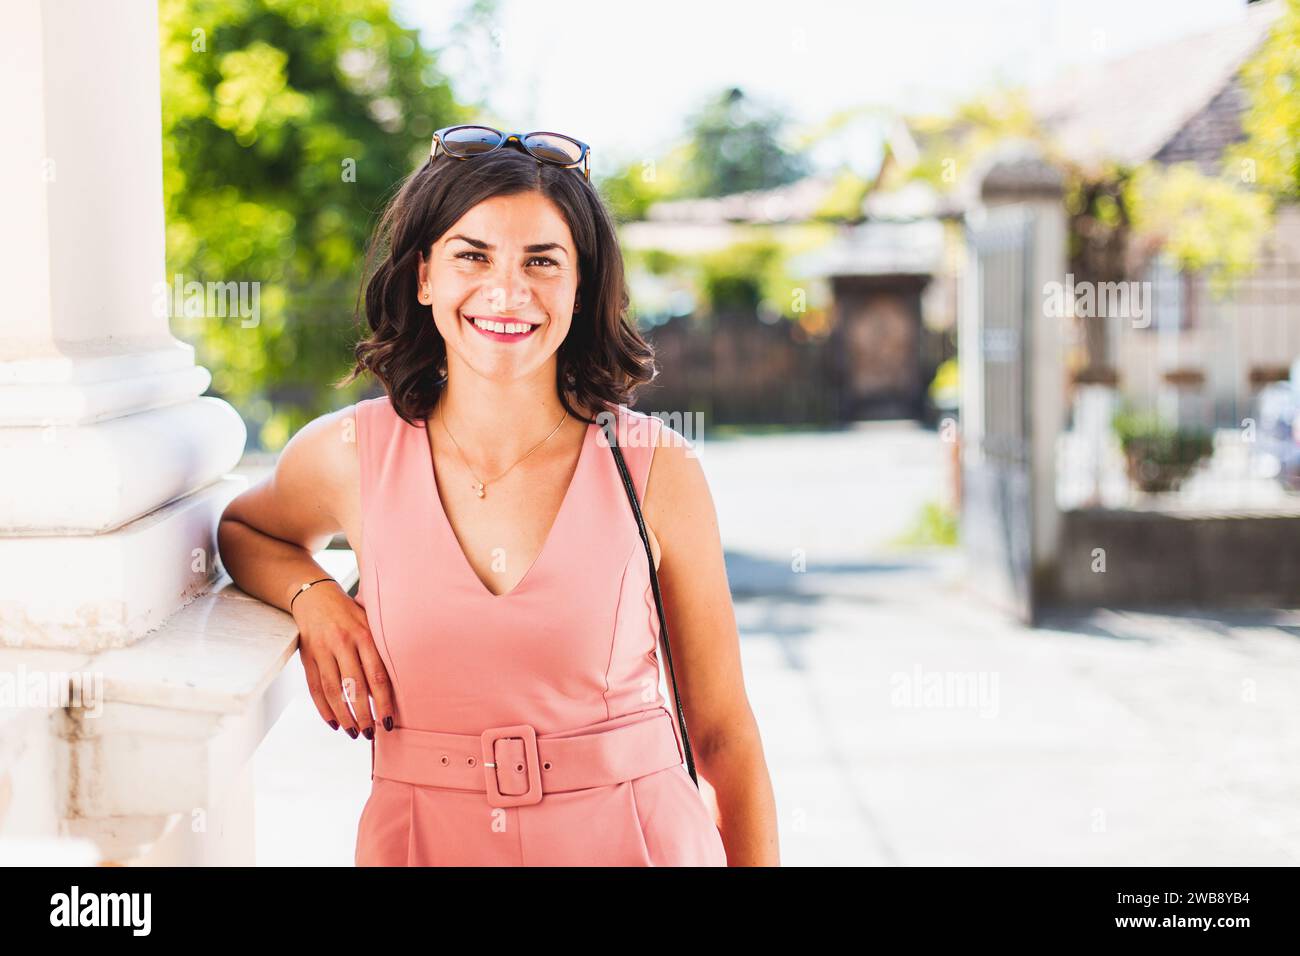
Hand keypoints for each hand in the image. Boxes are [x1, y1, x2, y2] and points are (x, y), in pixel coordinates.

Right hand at [291, 580, 394, 738]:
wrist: (314, 596)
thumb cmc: (350, 613)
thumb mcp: (370, 622)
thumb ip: (379, 649)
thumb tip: (391, 687)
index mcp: (364, 635)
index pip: (377, 675)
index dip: (384, 701)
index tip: (389, 721)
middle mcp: (342, 643)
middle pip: (354, 687)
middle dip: (364, 714)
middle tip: (371, 734)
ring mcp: (322, 650)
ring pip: (333, 691)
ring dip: (344, 716)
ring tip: (353, 732)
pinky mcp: (307, 657)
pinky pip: (314, 688)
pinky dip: (324, 708)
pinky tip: (334, 722)